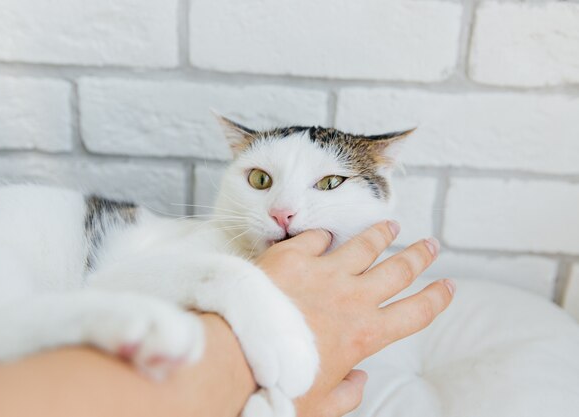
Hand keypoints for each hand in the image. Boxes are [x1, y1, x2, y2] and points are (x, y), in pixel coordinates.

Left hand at [255, 221, 453, 415]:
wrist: (236, 355)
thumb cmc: (278, 385)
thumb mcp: (320, 406)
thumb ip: (348, 395)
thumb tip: (360, 381)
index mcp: (365, 335)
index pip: (415, 313)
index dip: (436, 299)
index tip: (448, 286)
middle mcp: (352, 298)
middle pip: (398, 270)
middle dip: (419, 256)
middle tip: (429, 245)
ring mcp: (323, 273)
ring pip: (364, 246)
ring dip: (381, 235)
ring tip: (391, 226)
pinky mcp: (293, 257)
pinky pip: (315, 238)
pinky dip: (323, 236)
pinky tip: (326, 234)